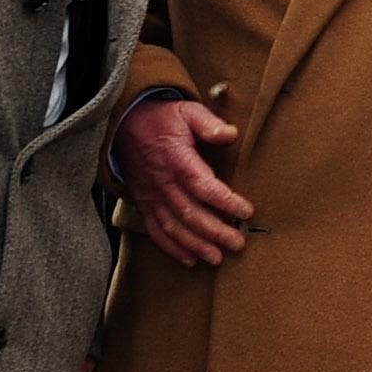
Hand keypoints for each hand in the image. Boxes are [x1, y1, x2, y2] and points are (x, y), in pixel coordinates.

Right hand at [115, 96, 249, 266]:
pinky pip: (155, 230)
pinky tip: (189, 259)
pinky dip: (171, 247)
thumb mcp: (187, 111)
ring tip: (217, 258)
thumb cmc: (161, 118)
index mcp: (177, 161)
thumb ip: (209, 124)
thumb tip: (231, 134)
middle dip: (215, 232)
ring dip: (195, 245)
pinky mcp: (144, 203)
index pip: (204, 186)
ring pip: (173, 227)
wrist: (124, 122)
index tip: (246, 212)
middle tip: (237, 243)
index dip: (225, 201)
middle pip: (190, 213)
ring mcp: (151, 196)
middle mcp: (163, 183)